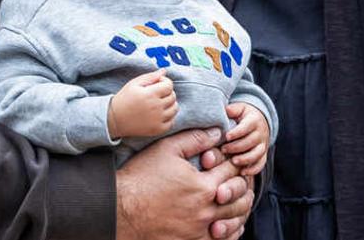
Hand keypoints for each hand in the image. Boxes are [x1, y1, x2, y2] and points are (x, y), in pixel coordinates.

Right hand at [109, 69, 176, 139]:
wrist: (115, 119)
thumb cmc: (124, 99)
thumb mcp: (134, 84)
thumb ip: (151, 76)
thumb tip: (164, 71)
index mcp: (149, 94)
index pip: (169, 85)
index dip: (164, 82)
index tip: (157, 83)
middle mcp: (155, 108)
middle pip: (173, 96)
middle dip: (167, 92)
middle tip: (156, 93)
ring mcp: (157, 120)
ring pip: (174, 108)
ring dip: (169, 104)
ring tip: (159, 103)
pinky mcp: (157, 130)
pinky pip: (172, 122)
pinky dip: (168, 117)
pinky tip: (159, 113)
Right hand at [116, 128, 253, 239]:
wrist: (121, 210)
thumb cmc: (141, 178)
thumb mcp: (166, 150)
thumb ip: (194, 139)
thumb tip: (217, 133)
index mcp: (204, 186)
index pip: (233, 169)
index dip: (235, 160)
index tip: (233, 157)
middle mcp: (206, 210)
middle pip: (240, 196)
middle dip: (243, 184)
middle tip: (241, 177)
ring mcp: (200, 230)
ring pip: (235, 220)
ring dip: (240, 207)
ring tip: (239, 199)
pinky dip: (230, 230)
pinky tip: (228, 222)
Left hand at [222, 103, 268, 175]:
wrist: (259, 122)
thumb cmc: (244, 116)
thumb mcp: (240, 108)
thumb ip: (233, 109)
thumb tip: (226, 110)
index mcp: (254, 120)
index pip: (247, 127)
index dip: (237, 132)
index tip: (226, 136)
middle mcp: (261, 133)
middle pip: (251, 141)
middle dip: (236, 147)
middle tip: (223, 149)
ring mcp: (263, 145)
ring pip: (257, 153)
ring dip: (245, 159)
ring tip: (233, 161)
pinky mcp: (263, 155)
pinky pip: (261, 164)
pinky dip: (253, 170)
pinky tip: (242, 172)